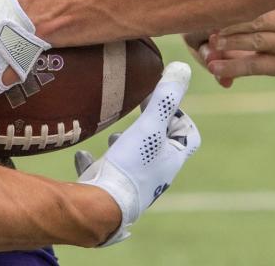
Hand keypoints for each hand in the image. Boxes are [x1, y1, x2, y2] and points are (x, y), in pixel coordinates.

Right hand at [74, 61, 199, 245]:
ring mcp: (134, 184)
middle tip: (140, 108)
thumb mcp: (150, 125)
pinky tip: (85, 154)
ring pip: (136, 161)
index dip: (182, 117)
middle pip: (161, 147)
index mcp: (171, 159)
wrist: (104, 206)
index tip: (165, 101)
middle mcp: (156, 173)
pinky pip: (106, 175)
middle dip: (152, 127)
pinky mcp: (110, 192)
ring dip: (128, 144)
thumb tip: (183, 67)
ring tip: (117, 133)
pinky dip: (98, 163)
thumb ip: (165, 98)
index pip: (189, 137)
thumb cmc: (131, 165)